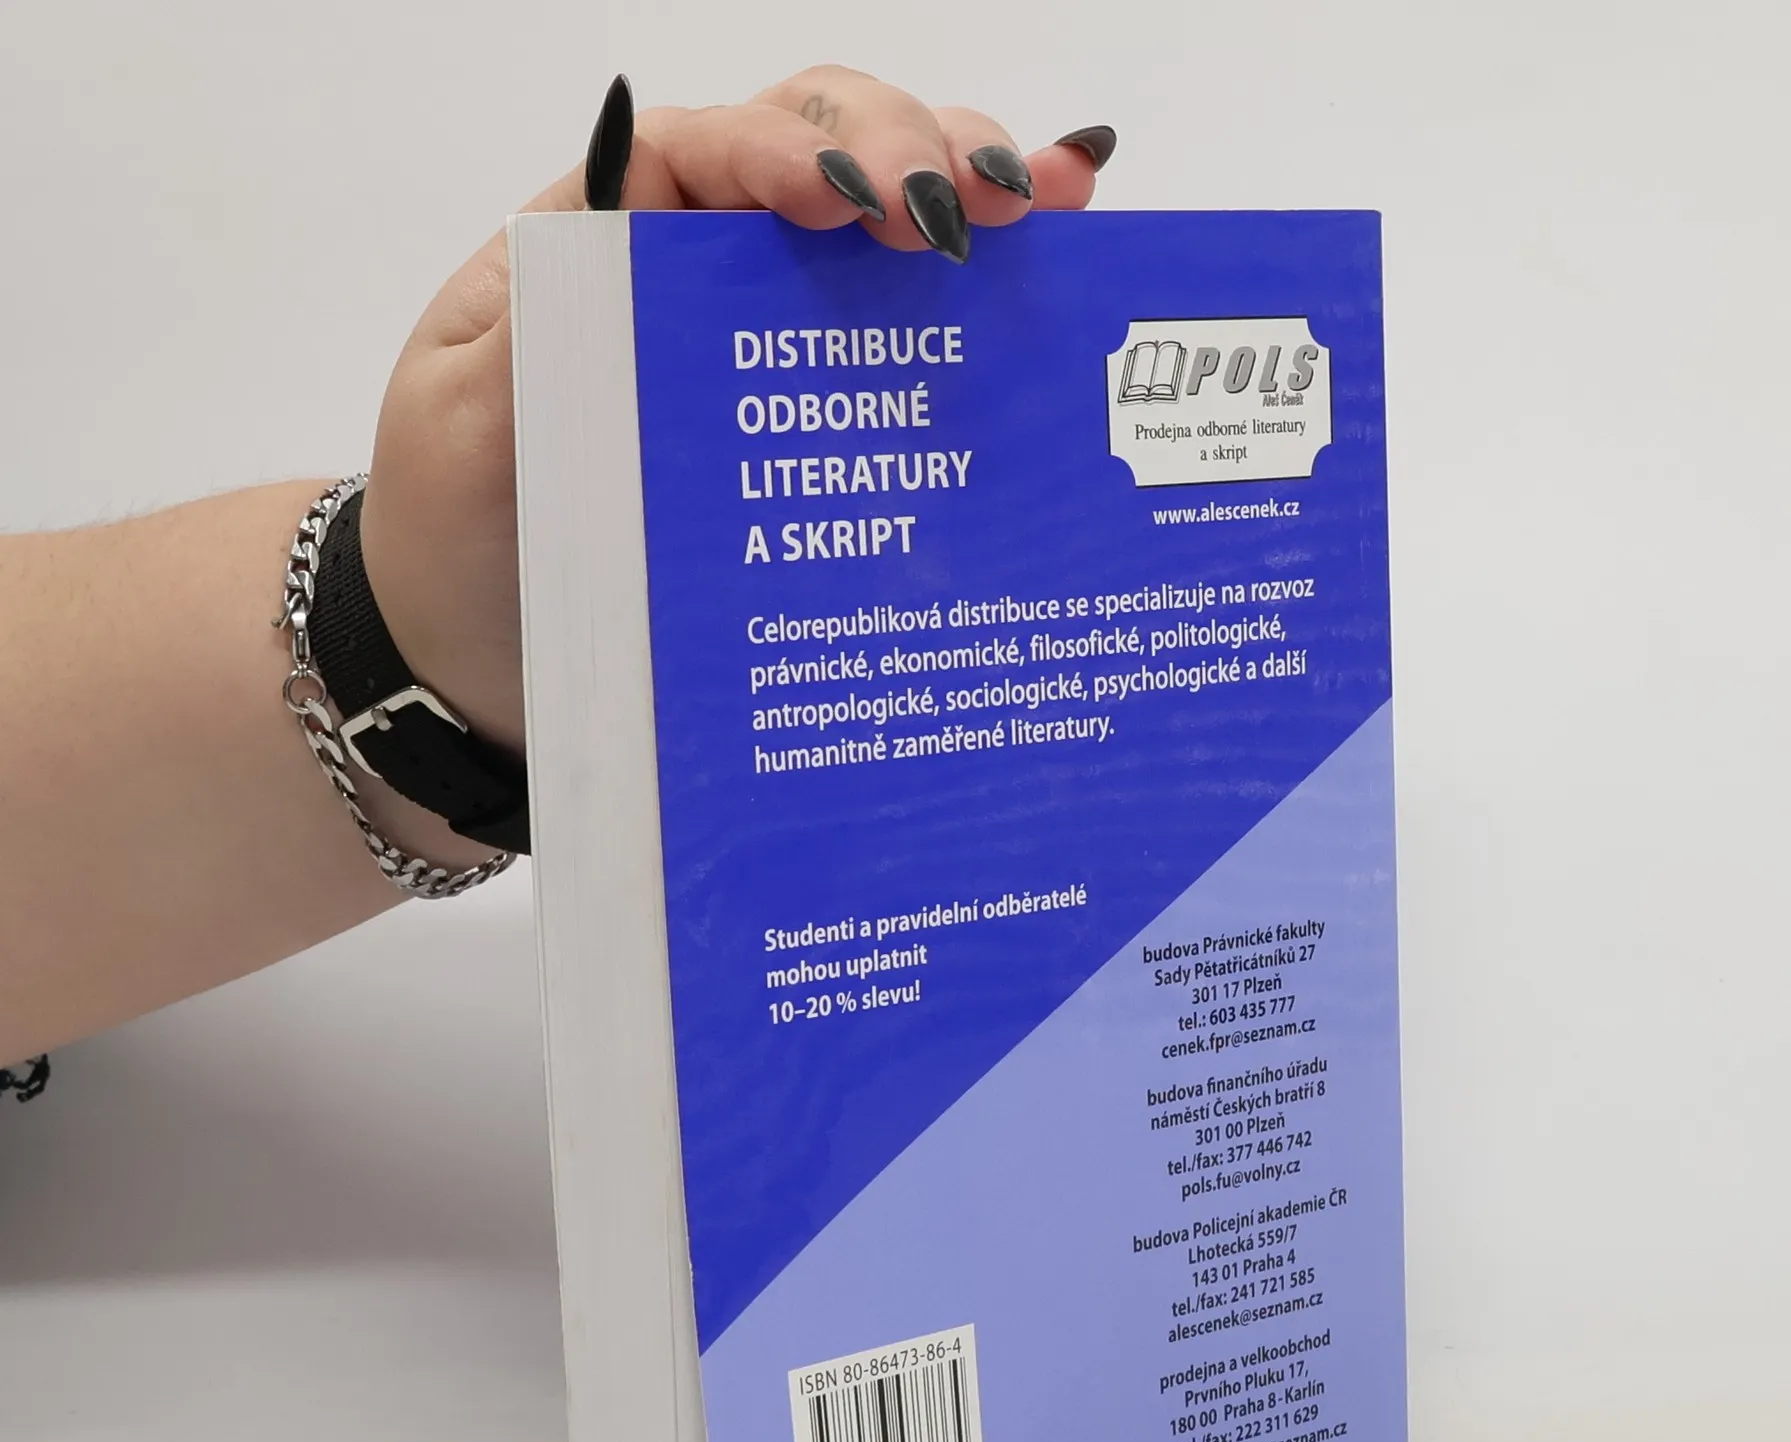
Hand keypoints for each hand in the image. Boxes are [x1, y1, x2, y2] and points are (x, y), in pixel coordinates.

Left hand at [358, 68, 1113, 754]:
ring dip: (965, 188)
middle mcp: (691, 269)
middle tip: (979, 201)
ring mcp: (764, 339)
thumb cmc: (460, 541)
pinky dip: (979, 285)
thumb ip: (539, 327)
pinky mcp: (816, 417)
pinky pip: (899, 331)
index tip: (852, 201)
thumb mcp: (466, 430)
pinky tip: (1051, 252)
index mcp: (600, 245)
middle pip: (814, 151)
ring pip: (872, 222)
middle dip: (905, 149)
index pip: (706, 152)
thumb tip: (618, 213)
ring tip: (1045, 201)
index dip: (789, 152)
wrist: (479, 664)